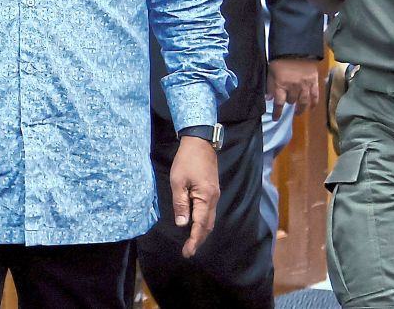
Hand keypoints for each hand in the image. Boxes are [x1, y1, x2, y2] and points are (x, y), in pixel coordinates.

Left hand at [170, 136, 219, 257]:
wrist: (200, 142)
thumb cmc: (187, 160)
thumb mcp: (178, 181)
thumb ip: (180, 203)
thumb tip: (182, 224)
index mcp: (205, 197)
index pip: (200, 225)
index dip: (194, 240)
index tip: (187, 252)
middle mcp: (213, 198)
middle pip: (208, 225)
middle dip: (199, 239)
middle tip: (188, 251)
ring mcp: (215, 194)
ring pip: (210, 219)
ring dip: (201, 231)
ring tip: (191, 242)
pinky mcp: (212, 190)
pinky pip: (209, 211)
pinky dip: (203, 222)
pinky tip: (195, 224)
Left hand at [267, 57, 320, 118]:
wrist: (297, 48)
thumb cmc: (281, 58)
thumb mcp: (271, 70)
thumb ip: (270, 85)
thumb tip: (268, 98)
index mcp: (281, 85)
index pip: (279, 104)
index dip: (277, 113)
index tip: (276, 119)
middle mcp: (293, 89)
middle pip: (291, 101)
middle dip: (288, 102)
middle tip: (288, 102)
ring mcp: (305, 86)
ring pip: (303, 102)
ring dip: (301, 108)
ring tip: (298, 112)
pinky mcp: (314, 82)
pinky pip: (315, 96)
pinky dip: (314, 103)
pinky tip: (312, 107)